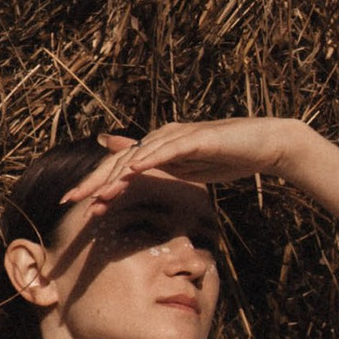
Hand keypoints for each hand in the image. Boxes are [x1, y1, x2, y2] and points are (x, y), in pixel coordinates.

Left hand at [60, 118, 315, 225]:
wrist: (266, 145)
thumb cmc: (228, 156)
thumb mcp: (188, 167)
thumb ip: (159, 167)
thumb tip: (130, 168)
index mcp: (159, 148)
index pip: (120, 166)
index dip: (96, 183)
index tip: (73, 203)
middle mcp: (164, 137)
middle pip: (122, 159)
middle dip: (95, 180)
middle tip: (71, 199)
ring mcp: (181, 135)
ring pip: (141, 153)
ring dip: (117, 173)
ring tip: (98, 192)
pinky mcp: (200, 136)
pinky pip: (171, 147)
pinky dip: (152, 156)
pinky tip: (136, 167)